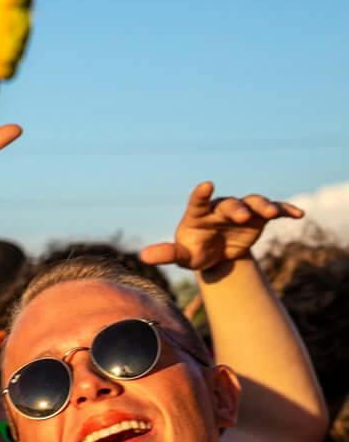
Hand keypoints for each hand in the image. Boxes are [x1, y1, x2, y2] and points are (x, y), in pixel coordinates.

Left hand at [140, 181, 303, 275]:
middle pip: (229, 204)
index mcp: (198, 214)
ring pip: (254, 202)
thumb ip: (168, 254)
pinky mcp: (260, 217)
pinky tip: (298, 215)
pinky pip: (275, 210)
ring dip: (264, 206)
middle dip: (237, 208)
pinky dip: (286, 209)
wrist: (217, 255)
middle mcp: (221, 208)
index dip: (201, 193)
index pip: (198, 201)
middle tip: (243, 216)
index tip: (206, 185)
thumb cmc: (196, 252)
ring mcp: (242, 211)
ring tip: (273, 214)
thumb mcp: (183, 257)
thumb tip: (144, 256)